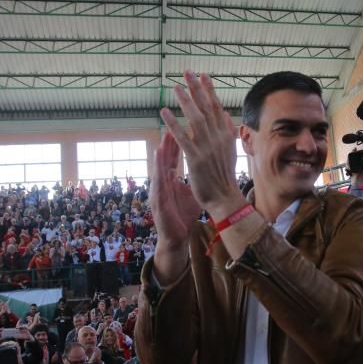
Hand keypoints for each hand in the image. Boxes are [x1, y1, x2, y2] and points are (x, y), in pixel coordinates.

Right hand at [148, 135, 202, 282]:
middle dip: (168, 144)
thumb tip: (205, 164)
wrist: (177, 237)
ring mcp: (159, 192)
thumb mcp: (190, 192)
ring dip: (160, 156)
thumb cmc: (183, 214)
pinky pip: (158, 187)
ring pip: (159, 170)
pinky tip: (159, 167)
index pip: (174, 157)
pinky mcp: (157, 203)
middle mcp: (163, 183)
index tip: (183, 126)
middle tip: (171, 126)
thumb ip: (195, 177)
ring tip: (162, 140)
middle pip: (165, 160)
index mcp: (171, 180)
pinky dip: (158, 175)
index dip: (178, 142)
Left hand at [162, 72, 241, 215]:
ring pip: (195, 118)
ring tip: (175, 87)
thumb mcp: (230, 151)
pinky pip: (183, 137)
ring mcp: (207, 148)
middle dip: (196, 88)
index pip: (217, 107)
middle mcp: (217, 138)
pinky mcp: (196, 158)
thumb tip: (225, 114)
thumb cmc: (224, 177)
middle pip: (206, 108)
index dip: (209, 90)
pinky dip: (173, 123)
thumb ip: (227, 132)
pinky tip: (165, 112)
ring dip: (185, 101)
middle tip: (187, 72)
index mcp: (225, 135)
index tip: (203, 75)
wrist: (225, 198)